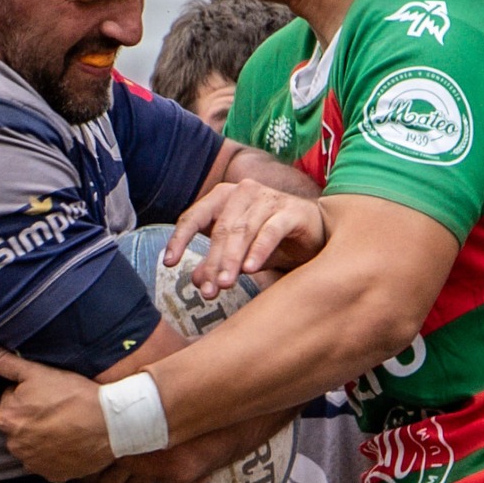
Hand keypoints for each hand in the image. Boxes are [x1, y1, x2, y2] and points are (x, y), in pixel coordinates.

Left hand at [0, 338, 115, 480]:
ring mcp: (33, 463)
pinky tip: (71, 440)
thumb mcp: (36, 372)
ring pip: (33, 444)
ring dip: (44, 436)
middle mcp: (14, 445)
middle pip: (20, 425)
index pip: (11, 402)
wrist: (111, 423)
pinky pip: (48, 462)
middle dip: (34, 416)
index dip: (31, 395)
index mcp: (6, 419)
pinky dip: (56, 453)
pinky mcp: (51, 475)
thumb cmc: (74, 394)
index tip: (50, 393)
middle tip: (60, 407)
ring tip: (66, 423)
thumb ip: (2, 360)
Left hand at [166, 179, 327, 297]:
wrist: (314, 233)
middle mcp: (243, 192)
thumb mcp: (238, 255)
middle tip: (208, 291)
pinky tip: (251, 270)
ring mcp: (268, 198)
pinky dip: (259, 250)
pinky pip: (271, 231)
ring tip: (225, 284)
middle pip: (220, 230)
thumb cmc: (270, 241)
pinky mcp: (291, 211)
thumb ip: (216, 264)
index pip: (194, 217)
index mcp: (222, 197)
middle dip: (212, 262)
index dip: (179, 240)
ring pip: (243, 231)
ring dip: (232, 260)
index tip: (168, 264)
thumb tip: (194, 281)